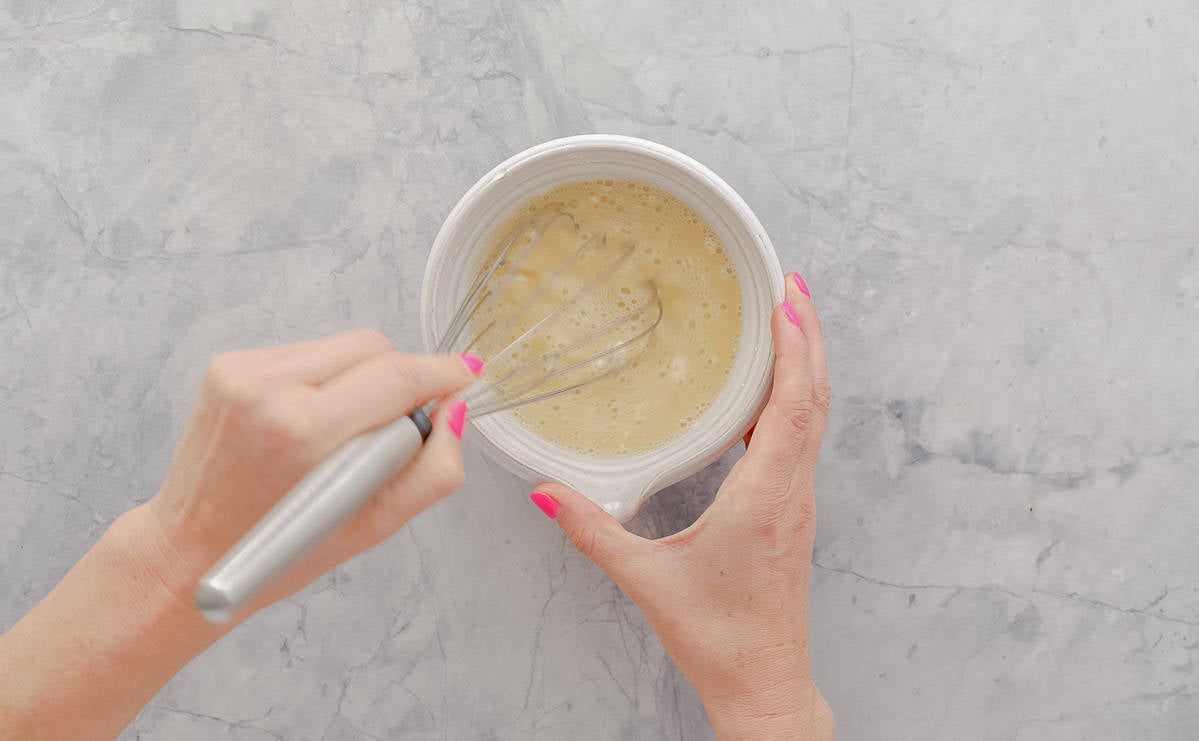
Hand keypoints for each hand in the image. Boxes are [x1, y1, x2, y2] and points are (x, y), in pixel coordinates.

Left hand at [0, 330, 482, 740]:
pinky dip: (323, 382)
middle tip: (395, 429)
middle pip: (373, 348)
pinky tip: (308, 426)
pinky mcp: (228, 365)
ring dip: (360, 380)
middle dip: (400, 378)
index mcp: (305, 431)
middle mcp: (269, 387)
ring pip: (340, 347)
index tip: (467, 376)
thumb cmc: (278, 554)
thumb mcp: (374, 529)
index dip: (442, 372)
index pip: (396, 375)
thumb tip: (454, 411)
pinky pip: (305, 354)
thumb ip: (433, 470)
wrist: (186, 553)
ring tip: (343, 435)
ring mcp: (242, 370)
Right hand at [529, 273, 832, 739]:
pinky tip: (764, 393)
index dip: (794, 347)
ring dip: (805, 364)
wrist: (764, 683)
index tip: (786, 299)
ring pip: (814, 417)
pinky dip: (792, 400)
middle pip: (815, 398)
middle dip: (807, 336)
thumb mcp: (647, 580)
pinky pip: (800, 440)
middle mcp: (792, 491)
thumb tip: (548, 493)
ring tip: (785, 321)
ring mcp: (798, 501)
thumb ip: (593, 531)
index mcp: (765, 497)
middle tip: (790, 284)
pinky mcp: (792, 511)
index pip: (791, 405)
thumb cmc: (718, 638)